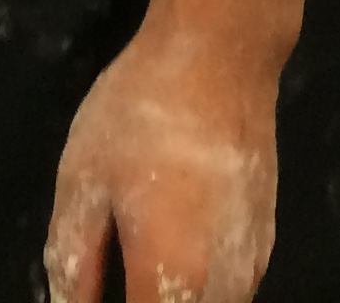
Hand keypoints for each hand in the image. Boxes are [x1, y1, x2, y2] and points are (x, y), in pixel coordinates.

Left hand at [41, 20, 280, 302]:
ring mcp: (252, 269)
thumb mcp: (82, 186)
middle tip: (103, 276)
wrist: (219, 60)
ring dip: (169, 296)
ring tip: (133, 260)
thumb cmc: (139, 117)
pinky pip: (226, 292)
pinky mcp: (265, 246)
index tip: (88, 293)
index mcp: (174, 280)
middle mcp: (225, 289)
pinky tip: (166, 247)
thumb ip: (73, 262)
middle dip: (142, 300)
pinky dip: (196, 288)